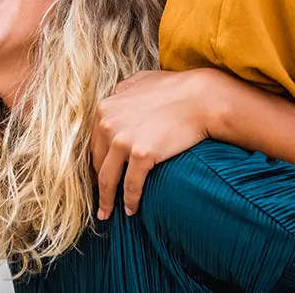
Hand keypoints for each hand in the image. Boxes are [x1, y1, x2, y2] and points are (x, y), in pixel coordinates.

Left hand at [92, 69, 215, 219]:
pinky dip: (130, 200)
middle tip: (100, 201)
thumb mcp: (140, 80)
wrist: (201, 98)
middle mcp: (108, 124)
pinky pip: (131, 185)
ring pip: (108, 179)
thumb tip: (116, 94)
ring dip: (107, 200)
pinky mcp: (142, 154)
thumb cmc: (175, 88)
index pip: (94, 143)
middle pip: (97, 162)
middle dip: (98, 184)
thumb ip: (123, 89)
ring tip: (108, 214)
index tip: (99, 177)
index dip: (96, 163)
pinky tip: (132, 210)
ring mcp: (123, 139)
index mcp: (104, 108)